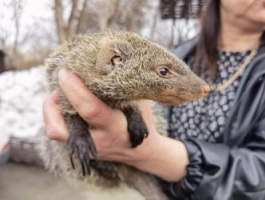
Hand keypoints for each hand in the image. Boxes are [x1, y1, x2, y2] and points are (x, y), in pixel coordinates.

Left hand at [43, 69, 188, 180]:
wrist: (140, 151)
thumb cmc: (141, 122)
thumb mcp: (137, 103)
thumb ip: (122, 88)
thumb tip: (105, 64)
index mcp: (115, 128)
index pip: (90, 109)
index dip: (75, 89)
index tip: (66, 72)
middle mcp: (97, 141)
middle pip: (60, 129)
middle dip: (52, 102)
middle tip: (62, 82)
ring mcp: (86, 148)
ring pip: (55, 132)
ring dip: (51, 109)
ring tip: (62, 93)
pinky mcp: (80, 148)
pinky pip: (58, 131)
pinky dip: (57, 115)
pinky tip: (67, 103)